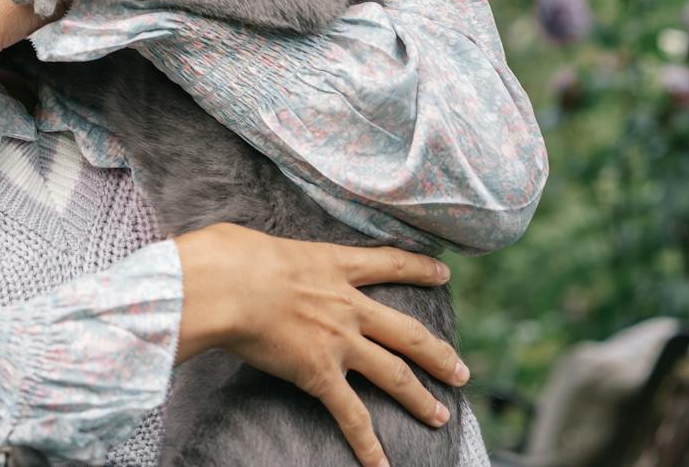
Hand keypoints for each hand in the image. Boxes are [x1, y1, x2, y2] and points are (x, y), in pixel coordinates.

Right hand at [174, 223, 465, 466]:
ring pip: (394, 374)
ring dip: (420, 397)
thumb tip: (250, 255)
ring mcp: (340, 341)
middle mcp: (348, 305)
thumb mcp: (262, 243)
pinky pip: (351, 414)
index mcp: (335, 265)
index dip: (420, 267)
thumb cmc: (232, 256)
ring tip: (441, 415)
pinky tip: (382, 464)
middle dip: (438, 354)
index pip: (389, 263)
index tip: (444, 272)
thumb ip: (273, 254)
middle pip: (408, 332)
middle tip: (462, 371)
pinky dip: (368, 443)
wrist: (227, 285)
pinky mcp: (321, 373)